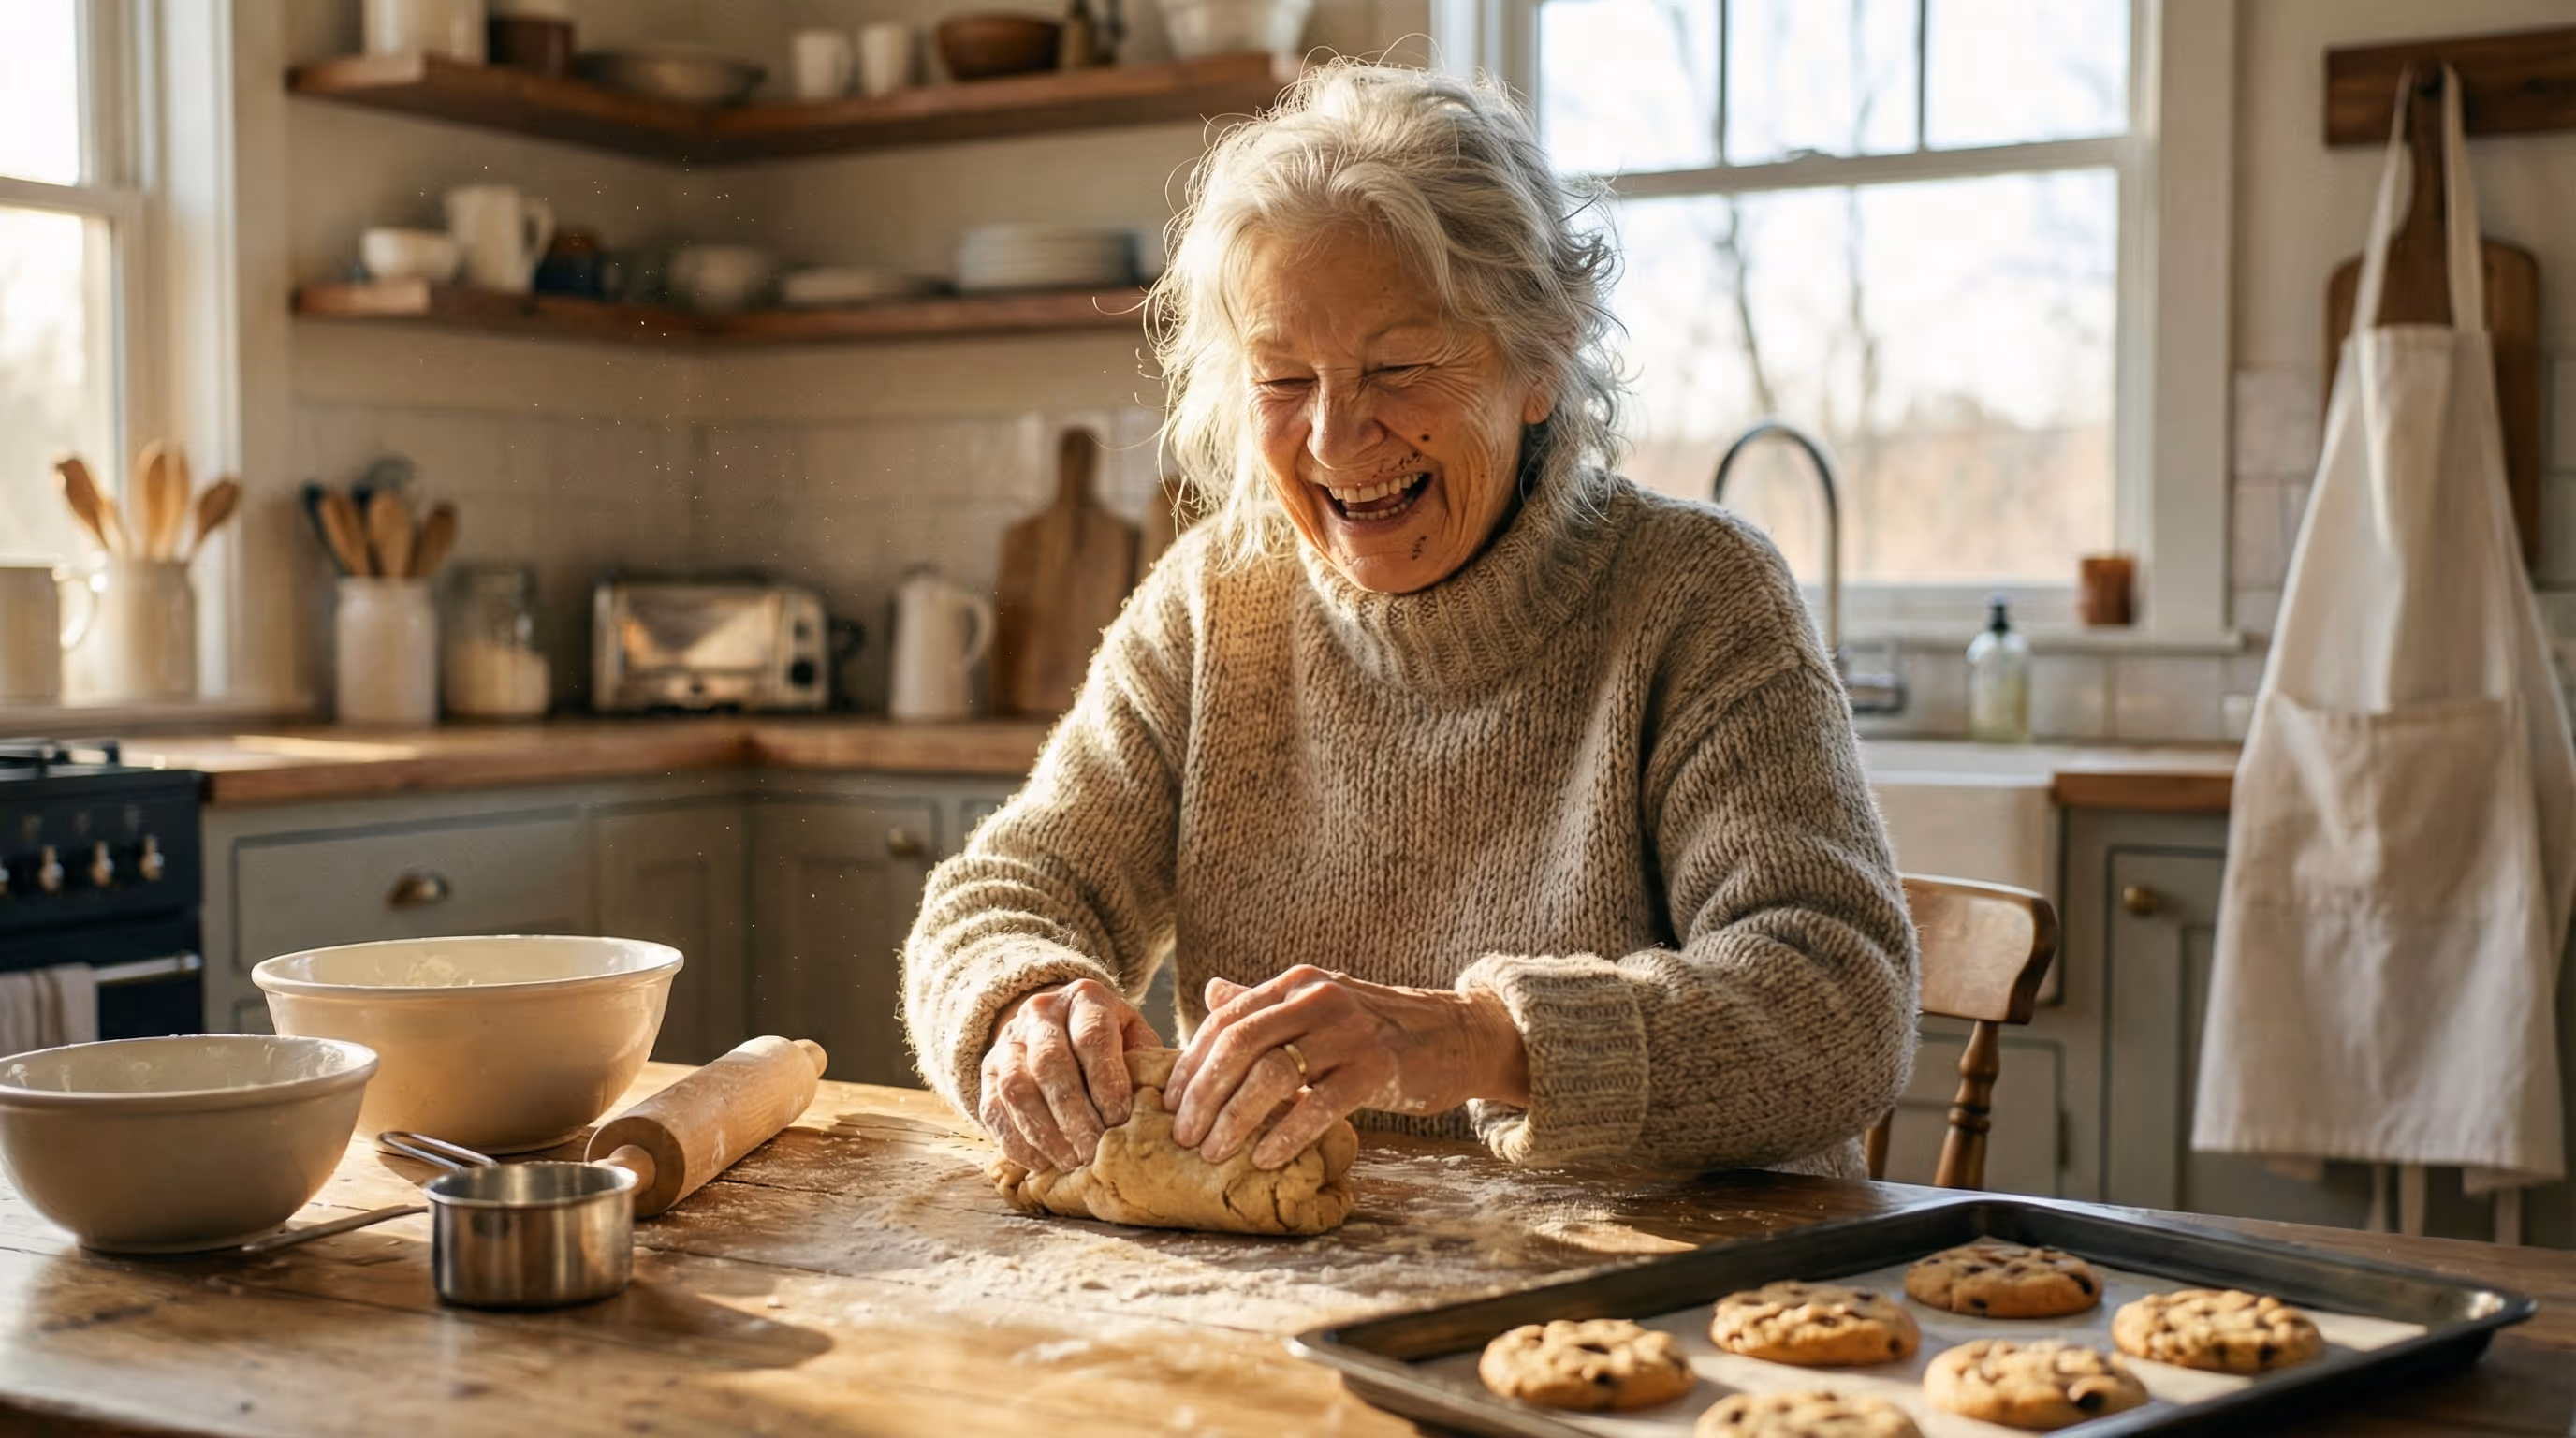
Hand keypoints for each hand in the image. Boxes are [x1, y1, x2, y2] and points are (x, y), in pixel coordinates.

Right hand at [980, 977, 1160, 1171]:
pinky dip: (1017, 1141)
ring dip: (1044, 1132)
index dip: (1106, 1081)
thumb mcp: (1135, 1038)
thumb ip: (1149, 1064)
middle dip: (1074, 1115)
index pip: (1091, 1037)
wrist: (1059, 1023)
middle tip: (1094, 1152)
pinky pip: (993, 1109)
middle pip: (1050, 1064)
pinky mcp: (987, 1072)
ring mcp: (1008, 1041)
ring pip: (1017, 1088)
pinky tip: (1042, 1163)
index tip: (1120, 1119)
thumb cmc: (1112, 1041)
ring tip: (1071, 1162)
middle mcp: (1041, 1012)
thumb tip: (1171, 1109)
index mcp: (1086, 998)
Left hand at [1166, 966, 1527, 1169]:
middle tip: (1181, 1135)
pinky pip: (1319, 1103)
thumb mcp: (1321, 1004)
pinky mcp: (1377, 1067)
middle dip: (1203, 1094)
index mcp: (1297, 985)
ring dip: (1234, 1118)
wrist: (1458, 1034)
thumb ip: (1266, 1003)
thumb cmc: (1381, 1028)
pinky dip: (1286, 1133)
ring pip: (1272, 1074)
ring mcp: (1348, 1032)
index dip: (1192, 1063)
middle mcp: (1317, 1000)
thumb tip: (1212, 993)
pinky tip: (1265, 1158)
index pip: (1227, 1020)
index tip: (1168, 1103)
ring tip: (1213, 1152)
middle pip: (1239, 1044)